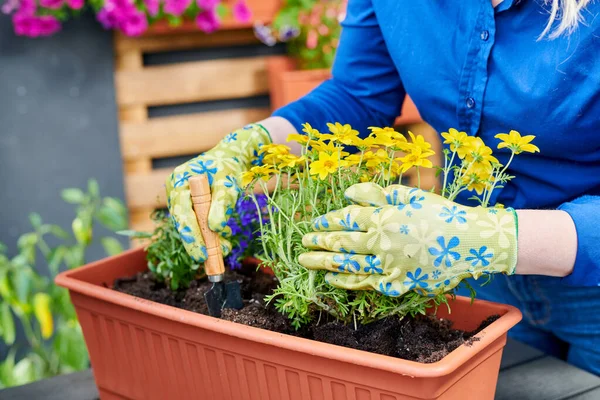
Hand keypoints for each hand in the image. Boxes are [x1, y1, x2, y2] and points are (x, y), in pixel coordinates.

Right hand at [166, 124, 270, 261]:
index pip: (181, 214)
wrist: (230, 158)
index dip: (191, 236)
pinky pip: (198, 225)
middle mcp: (175, 192)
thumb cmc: (228, 167)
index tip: (202, 254)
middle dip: (198, 243)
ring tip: (226, 249)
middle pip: (183, 223)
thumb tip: (214, 228)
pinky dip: (211, 234)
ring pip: (192, 227)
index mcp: (178, 182)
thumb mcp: (227, 184)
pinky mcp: (190, 207)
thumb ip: (221, 203)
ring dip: (208, 240)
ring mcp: (181, 200)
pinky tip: (224, 241)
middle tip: (211, 261)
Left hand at [299, 183, 517, 295]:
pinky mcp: (399, 284)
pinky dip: (347, 282)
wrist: (472, 242)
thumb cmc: (442, 214)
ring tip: (305, 261)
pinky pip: (367, 284)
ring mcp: (389, 266)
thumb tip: (348, 193)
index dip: (327, 221)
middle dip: (318, 242)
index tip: (313, 223)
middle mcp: (382, 243)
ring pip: (348, 264)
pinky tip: (331, 279)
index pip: (347, 219)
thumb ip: (377, 193)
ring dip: (323, 262)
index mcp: (384, 218)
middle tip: (302, 242)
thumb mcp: (411, 194)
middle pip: (342, 243)